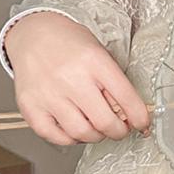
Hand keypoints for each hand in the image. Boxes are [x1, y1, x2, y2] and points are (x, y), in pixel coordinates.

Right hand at [5, 12, 150, 146]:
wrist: (31, 35)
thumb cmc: (67, 43)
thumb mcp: (98, 51)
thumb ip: (113, 81)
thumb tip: (128, 113)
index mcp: (93, 60)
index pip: (126, 97)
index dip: (139, 117)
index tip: (142, 123)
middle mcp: (71, 78)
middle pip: (105, 122)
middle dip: (119, 131)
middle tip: (120, 128)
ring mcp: (49, 95)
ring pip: (82, 133)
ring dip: (95, 136)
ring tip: (96, 127)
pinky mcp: (30, 107)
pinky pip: (56, 137)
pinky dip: (70, 138)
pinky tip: (73, 128)